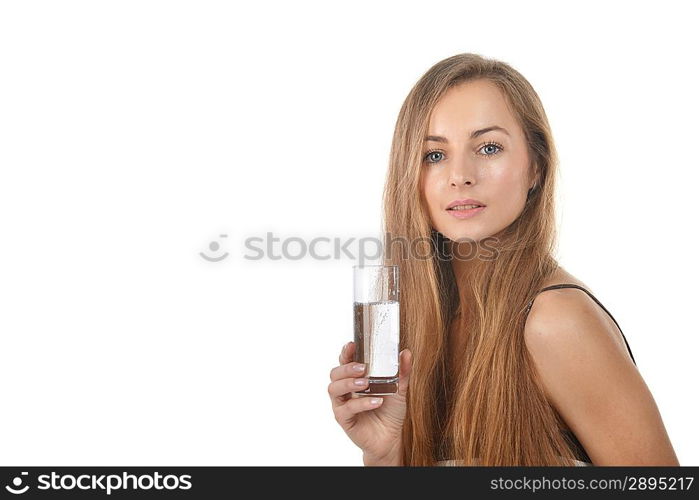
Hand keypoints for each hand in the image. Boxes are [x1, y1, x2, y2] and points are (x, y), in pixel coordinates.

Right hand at [328, 341, 412, 464]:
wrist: (392, 438)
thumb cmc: (390, 412)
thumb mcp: (399, 389)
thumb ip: (402, 372)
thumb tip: (406, 352)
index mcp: (355, 378)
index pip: (345, 361)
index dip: (346, 352)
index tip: (353, 344)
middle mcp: (345, 390)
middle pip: (335, 373)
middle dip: (347, 368)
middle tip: (362, 367)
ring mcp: (342, 405)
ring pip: (334, 389)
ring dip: (349, 383)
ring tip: (366, 383)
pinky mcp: (344, 420)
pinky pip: (346, 409)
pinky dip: (361, 403)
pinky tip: (376, 401)